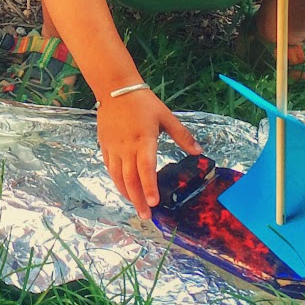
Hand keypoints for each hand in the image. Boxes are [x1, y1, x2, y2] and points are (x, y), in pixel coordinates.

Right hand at [97, 90, 201, 214]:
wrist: (115, 89)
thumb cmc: (143, 102)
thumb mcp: (166, 116)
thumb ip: (182, 136)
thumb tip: (199, 152)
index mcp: (144, 140)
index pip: (146, 168)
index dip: (149, 186)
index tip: (154, 202)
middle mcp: (127, 147)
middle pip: (130, 179)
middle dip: (138, 200)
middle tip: (146, 216)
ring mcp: (114, 148)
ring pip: (117, 177)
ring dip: (127, 194)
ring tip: (136, 206)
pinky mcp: (105, 146)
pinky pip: (109, 168)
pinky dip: (116, 181)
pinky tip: (123, 189)